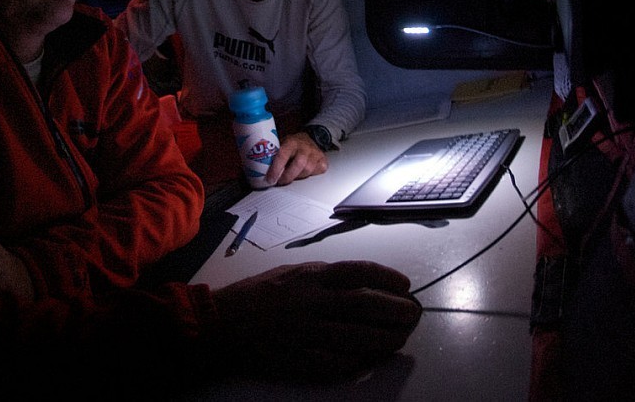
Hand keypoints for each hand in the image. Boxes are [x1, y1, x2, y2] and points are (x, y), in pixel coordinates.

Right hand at [211, 261, 421, 377]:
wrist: (221, 324)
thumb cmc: (257, 295)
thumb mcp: (291, 273)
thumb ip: (323, 277)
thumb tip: (360, 282)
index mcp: (312, 276)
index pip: (360, 272)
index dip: (388, 278)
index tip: (405, 285)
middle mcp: (312, 302)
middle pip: (366, 304)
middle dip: (396, 309)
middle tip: (413, 313)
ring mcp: (307, 333)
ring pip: (358, 336)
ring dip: (385, 338)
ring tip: (400, 337)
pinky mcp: (299, 360)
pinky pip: (337, 364)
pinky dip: (358, 363)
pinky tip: (371, 360)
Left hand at [266, 131, 327, 185]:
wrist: (306, 139)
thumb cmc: (291, 145)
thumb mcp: (281, 145)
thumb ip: (273, 155)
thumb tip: (257, 169)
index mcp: (292, 142)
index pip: (283, 155)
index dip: (276, 169)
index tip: (270, 179)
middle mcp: (305, 147)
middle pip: (298, 165)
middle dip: (287, 177)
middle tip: (279, 181)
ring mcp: (315, 153)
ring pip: (307, 171)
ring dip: (297, 177)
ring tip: (290, 177)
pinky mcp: (322, 160)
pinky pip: (316, 172)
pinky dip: (309, 176)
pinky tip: (303, 174)